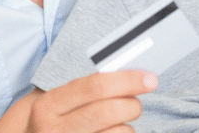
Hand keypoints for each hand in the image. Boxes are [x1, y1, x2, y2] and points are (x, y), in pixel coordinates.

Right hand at [0, 70, 157, 132]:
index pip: (95, 86)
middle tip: (135, 103)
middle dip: (132, 104)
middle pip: (109, 111)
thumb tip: (127, 71)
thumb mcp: (55, 101)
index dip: (127, 80)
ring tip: (117, 123)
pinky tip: (111, 132)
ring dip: (127, 126)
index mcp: (49, 105)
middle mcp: (54, 130)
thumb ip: (84, 88)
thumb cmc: (50, 120)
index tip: (150, 78)